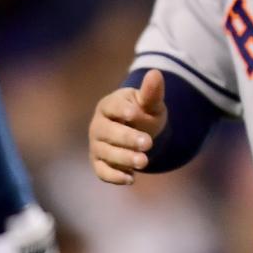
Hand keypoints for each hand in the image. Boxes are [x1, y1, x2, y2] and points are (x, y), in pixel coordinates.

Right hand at [87, 69, 166, 184]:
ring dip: (124, 158)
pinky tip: (131, 179)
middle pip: (108, 132)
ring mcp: (97, 145)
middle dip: (127, 138)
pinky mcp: (99, 162)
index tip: (136, 114)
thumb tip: (155, 73)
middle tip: (148, 143)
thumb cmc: (143, 113)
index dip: (123, 110)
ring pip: (105, 152)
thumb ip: (152, 92)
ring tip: (144, 162)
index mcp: (109, 105)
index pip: (112, 106)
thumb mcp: (151, 103)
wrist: (137, 131)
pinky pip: (102, 171)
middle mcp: (98, 125)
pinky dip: (114, 176)